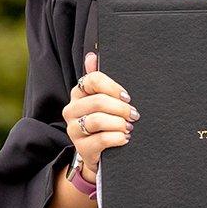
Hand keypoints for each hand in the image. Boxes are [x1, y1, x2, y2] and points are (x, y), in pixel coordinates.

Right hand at [62, 52, 138, 182]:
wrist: (99, 152)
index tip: (127, 96)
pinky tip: (125, 138)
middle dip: (121, 108)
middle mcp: (72, 110)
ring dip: (119, 123)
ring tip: (130, 127)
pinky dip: (116, 138)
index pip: (92, 80)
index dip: (112, 87)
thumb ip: (99, 79)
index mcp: (78, 93)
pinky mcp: (81, 147)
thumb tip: (92, 55)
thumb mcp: (104, 100)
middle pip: (98, 101)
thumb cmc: (104, 121)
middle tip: (134, 114)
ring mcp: (74, 129)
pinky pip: (100, 140)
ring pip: (98, 120)